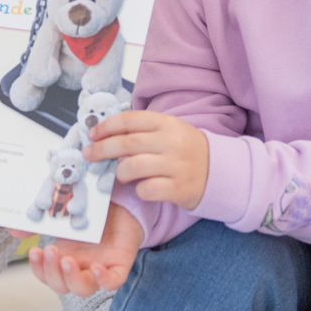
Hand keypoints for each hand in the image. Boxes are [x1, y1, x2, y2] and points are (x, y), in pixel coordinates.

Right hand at [29, 203, 142, 293]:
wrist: (120, 202)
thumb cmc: (88, 211)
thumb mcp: (60, 213)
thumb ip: (39, 221)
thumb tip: (12, 230)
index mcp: (63, 257)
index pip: (46, 275)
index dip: (38, 269)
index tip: (34, 251)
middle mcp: (80, 267)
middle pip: (62, 286)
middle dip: (53, 272)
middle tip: (51, 251)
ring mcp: (99, 268)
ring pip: (84, 289)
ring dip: (72, 278)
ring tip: (67, 260)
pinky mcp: (119, 265)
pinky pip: (112, 282)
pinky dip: (103, 280)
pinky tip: (96, 268)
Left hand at [89, 110, 208, 206]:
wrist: (221, 172)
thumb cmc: (187, 150)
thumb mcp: (170, 131)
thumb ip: (143, 130)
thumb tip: (106, 134)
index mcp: (167, 123)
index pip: (129, 120)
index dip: (106, 126)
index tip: (92, 134)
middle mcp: (172, 142)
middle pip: (126, 143)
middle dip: (102, 149)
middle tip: (89, 155)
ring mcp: (176, 165)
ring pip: (133, 167)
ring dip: (119, 172)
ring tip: (119, 175)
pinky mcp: (180, 188)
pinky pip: (147, 190)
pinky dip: (139, 190)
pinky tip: (142, 189)